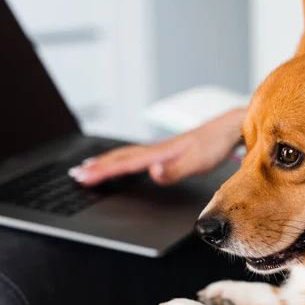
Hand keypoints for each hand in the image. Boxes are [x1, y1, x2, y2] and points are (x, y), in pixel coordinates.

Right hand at [68, 108, 245, 185]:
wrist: (229, 128)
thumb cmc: (214, 145)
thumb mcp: (198, 162)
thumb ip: (175, 170)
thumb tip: (153, 172)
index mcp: (160, 153)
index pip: (125, 164)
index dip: (102, 171)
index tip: (83, 177)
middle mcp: (156, 149)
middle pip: (120, 157)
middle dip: (97, 166)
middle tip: (76, 174)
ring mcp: (161, 149)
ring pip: (126, 155)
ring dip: (106, 161)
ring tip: (88, 166)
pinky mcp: (167, 151)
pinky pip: (136, 155)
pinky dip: (121, 159)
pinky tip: (122, 163)